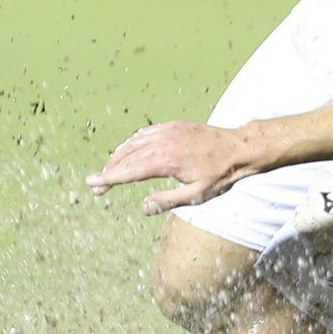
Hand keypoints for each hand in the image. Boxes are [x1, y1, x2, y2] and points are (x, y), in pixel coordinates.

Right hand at [86, 121, 257, 214]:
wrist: (240, 148)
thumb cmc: (221, 175)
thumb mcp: (196, 195)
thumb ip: (167, 201)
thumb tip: (143, 208)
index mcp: (167, 160)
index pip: (129, 171)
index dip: (108, 178)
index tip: (92, 184)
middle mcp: (163, 141)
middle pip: (126, 156)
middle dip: (109, 170)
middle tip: (96, 185)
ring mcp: (168, 130)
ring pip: (133, 142)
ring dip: (118, 156)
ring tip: (108, 171)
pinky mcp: (173, 125)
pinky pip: (145, 133)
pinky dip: (131, 143)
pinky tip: (127, 150)